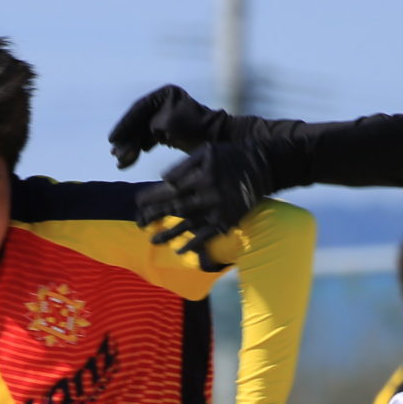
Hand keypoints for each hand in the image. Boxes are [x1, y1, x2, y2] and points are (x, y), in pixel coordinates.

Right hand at [109, 85, 227, 169]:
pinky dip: (139, 150)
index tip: (111, 139)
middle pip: (138, 123)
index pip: (138, 109)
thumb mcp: (170, 123)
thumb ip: (147, 128)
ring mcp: (165, 117)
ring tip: (121, 163)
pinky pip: (148, 140)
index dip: (123, 125)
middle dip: (126, 141)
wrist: (220, 140)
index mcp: (165, 94)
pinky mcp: (168, 131)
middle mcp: (163, 103)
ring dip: (130, 148)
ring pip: (141, 133)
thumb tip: (128, 141)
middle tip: (116, 156)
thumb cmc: (198, 129)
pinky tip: (130, 160)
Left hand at [136, 140, 281, 261]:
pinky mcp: (227, 220)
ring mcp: (217, 210)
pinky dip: (194, 244)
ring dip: (169, 234)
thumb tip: (164, 180)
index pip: (170, 190)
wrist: (263, 166)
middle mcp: (208, 195)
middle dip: (155, 215)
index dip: (153, 197)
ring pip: (188, 224)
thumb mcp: (207, 151)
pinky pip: (208, 236)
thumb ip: (185, 165)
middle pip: (175, 208)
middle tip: (139, 222)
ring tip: (152, 240)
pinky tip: (180, 251)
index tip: (138, 202)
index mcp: (201, 177)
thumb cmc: (231, 155)